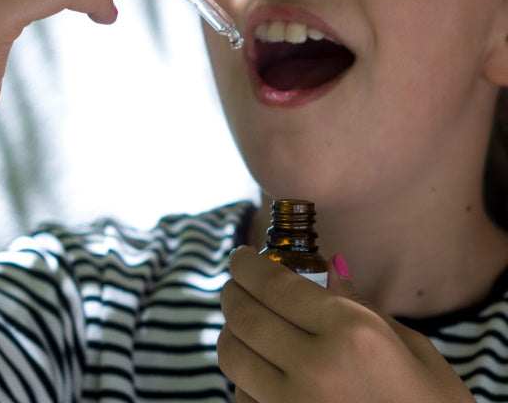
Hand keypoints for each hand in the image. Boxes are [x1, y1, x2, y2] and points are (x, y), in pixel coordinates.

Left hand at [218, 246, 474, 402]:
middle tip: (236, 284)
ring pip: (232, 355)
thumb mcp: (415, 350)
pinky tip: (262, 368)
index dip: (248, 265)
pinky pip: (241, 395)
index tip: (241, 257)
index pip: (275, 285)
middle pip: (245, 316)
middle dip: (232, 292)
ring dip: (231, 331)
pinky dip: (243, 375)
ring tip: (244, 322)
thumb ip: (362, 307)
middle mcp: (315, 368)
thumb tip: (329, 269)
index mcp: (352, 334)